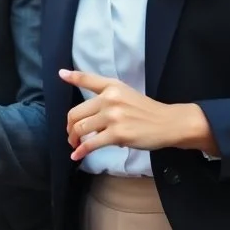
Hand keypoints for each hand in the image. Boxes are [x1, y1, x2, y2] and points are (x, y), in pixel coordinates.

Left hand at [60, 69, 214, 161]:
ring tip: (75, 145)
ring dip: (74, 139)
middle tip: (71, 135)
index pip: (88, 79)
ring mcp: (113, 117)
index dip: (72, 77)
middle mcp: (110, 99)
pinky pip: (91, 144)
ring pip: (81, 129)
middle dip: (69, 127)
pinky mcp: (117, 134)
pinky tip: (77, 155)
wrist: (168, 123)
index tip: (61, 74)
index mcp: (112, 87)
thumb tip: (86, 113)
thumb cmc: (147, 111)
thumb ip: (107, 96)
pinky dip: (81, 151)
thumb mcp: (126, 94)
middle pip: (76, 113)